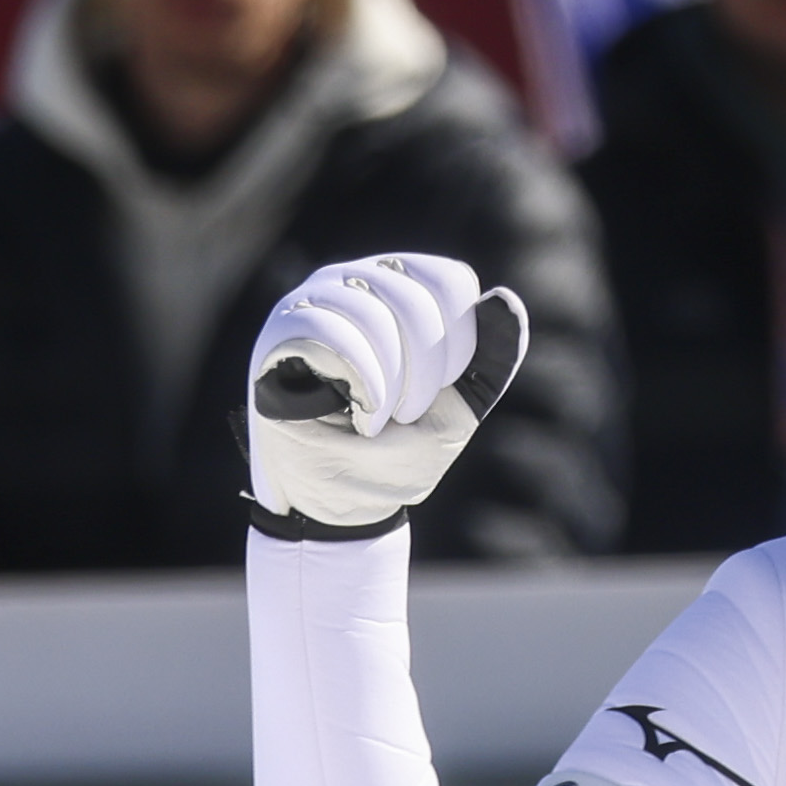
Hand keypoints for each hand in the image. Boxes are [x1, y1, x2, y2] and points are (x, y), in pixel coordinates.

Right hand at [247, 255, 531, 538]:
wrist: (336, 505)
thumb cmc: (393, 454)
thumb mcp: (457, 411)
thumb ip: (488, 359)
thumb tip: (505, 297)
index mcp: (403, 290)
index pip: (448, 280)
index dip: (459, 344)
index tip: (441, 392)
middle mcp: (356, 281)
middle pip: (413, 299)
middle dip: (425, 374)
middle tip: (408, 416)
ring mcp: (315, 301)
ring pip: (372, 313)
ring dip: (390, 385)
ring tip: (378, 420)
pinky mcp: (280, 333)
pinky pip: (330, 331)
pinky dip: (361, 383)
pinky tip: (357, 416)